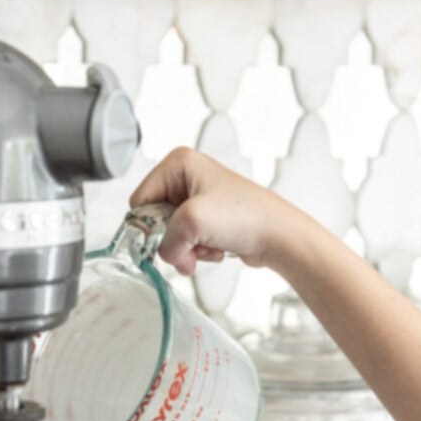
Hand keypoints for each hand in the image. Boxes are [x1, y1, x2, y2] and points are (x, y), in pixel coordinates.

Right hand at [130, 147, 306, 273]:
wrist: (279, 237)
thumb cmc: (246, 217)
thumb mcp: (193, 222)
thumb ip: (164, 240)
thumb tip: (164, 256)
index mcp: (179, 164)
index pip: (140, 200)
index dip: (148, 225)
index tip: (167, 238)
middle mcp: (187, 178)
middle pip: (155, 220)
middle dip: (173, 240)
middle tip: (192, 246)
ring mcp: (198, 199)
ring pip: (171, 235)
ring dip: (186, 249)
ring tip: (208, 247)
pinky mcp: (208, 220)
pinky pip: (187, 242)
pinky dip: (197, 252)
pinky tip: (217, 249)